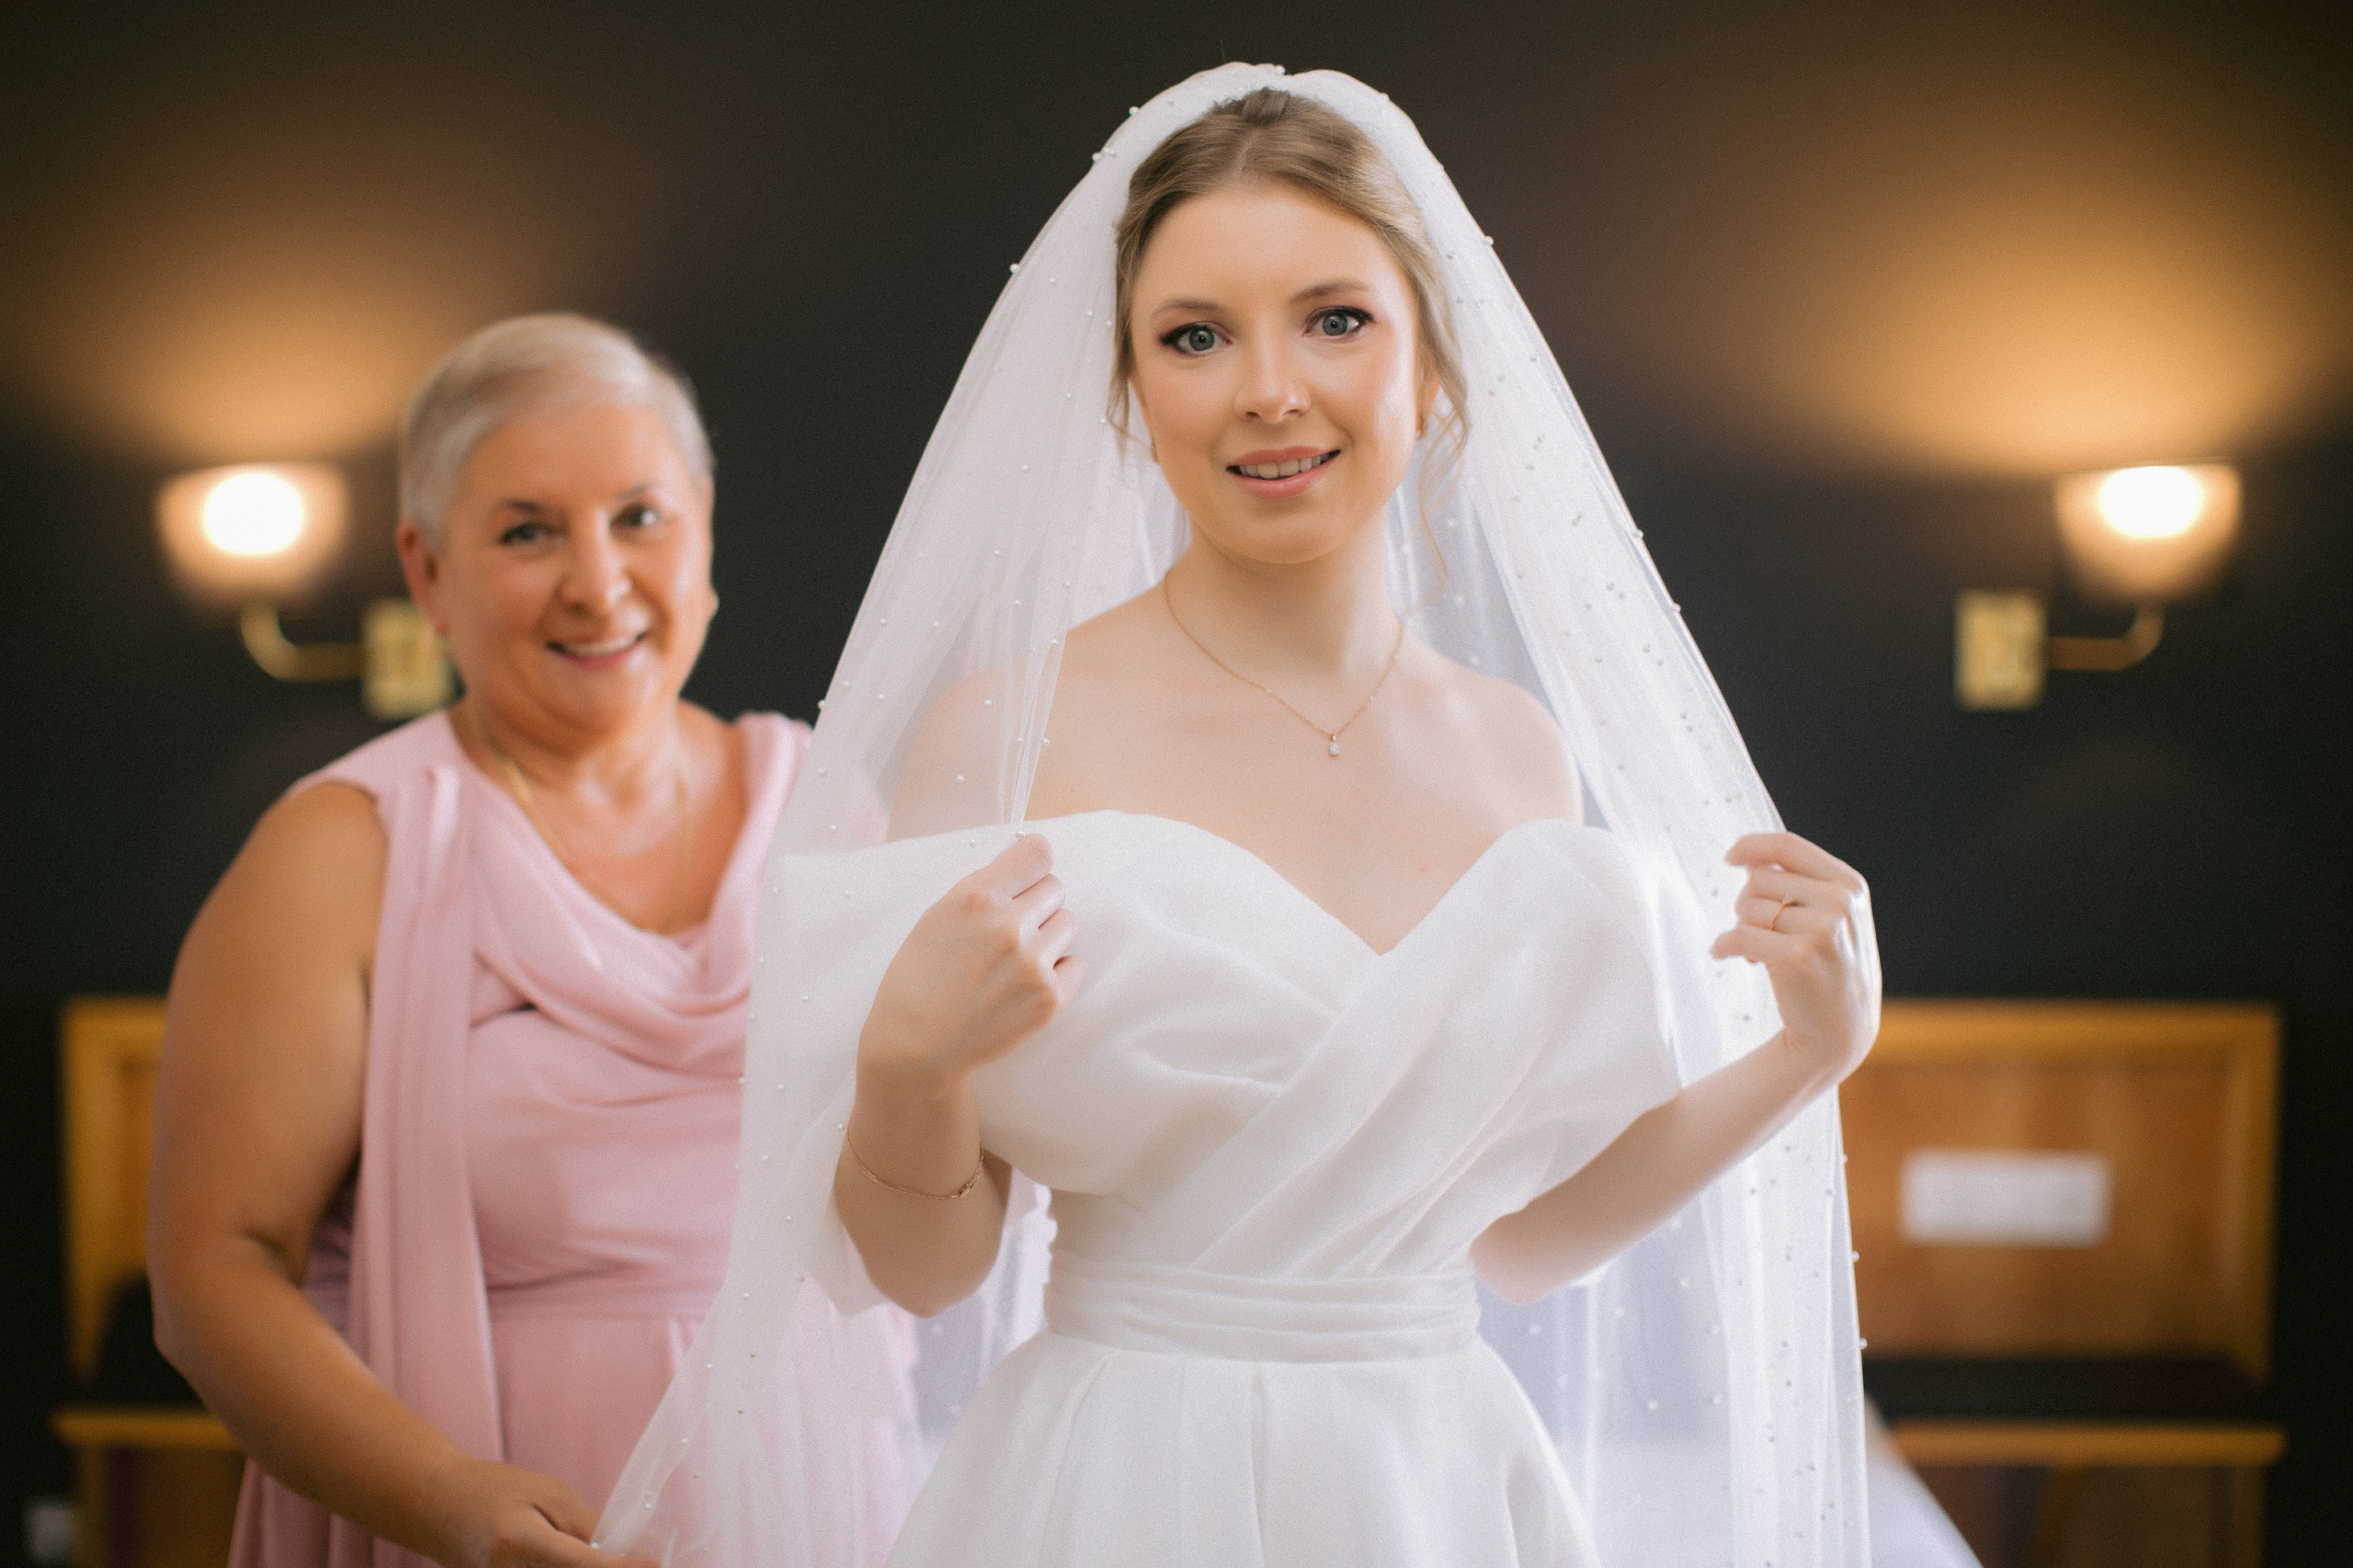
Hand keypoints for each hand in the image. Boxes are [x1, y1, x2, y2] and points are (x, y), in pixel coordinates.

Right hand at [425, 1455, 656, 1567]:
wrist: (436, 1506)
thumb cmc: (494, 1490)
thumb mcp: (548, 1494)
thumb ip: (587, 1526)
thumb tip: (628, 1555)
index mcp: (520, 1543)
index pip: (584, 1566)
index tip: (654, 1563)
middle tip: (639, 1561)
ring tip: (611, 1557)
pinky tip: (583, 1562)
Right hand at [858, 834, 1082, 1092]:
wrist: (915, 1046)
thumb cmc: (918, 980)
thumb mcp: (938, 918)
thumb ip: (983, 892)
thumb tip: (1024, 868)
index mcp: (976, 898)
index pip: (1037, 852)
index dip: (1032, 865)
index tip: (1027, 877)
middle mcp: (1008, 925)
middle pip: (1056, 888)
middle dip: (1037, 905)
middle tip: (1010, 932)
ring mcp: (1032, 963)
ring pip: (1067, 925)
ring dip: (1048, 937)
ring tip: (1013, 962)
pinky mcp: (1049, 998)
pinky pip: (1075, 964)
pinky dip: (1058, 972)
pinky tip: (1025, 985)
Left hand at [1709, 831, 1880, 1087]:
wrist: (1840, 1031)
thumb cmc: (1828, 968)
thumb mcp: (1830, 917)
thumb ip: (1798, 882)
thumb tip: (1748, 857)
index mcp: (1849, 885)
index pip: (1788, 845)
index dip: (1751, 846)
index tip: (1730, 857)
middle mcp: (1840, 903)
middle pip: (1759, 879)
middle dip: (1747, 904)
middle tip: (1760, 932)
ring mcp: (1823, 931)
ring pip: (1746, 909)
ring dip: (1741, 929)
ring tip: (1762, 952)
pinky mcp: (1798, 959)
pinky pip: (1738, 936)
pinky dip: (1723, 946)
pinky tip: (1724, 955)